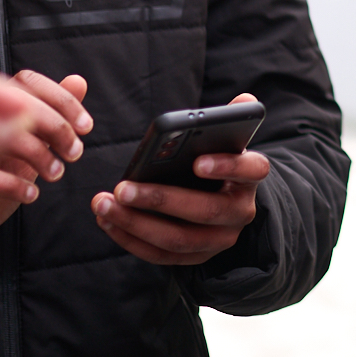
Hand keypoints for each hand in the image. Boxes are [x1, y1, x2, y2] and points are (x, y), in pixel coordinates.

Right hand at [0, 65, 92, 271]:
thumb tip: (78, 81)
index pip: (26, 81)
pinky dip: (12, 184)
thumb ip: (53, 112)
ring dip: (37, 154)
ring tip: (55, 174)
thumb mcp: (30, 145)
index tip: (84, 126)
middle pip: (13, 101)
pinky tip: (30, 195)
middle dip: (54, 125)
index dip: (61, 99)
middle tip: (74, 151)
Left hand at [91, 94, 266, 265]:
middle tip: (122, 188)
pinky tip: (107, 221)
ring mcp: (219, 239)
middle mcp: (240, 212)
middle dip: (160, 200)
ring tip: (104, 204)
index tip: (197, 161)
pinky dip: (131, 240)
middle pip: (205, 211)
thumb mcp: (226, 141)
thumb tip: (244, 99)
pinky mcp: (196, 257)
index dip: (227, 166)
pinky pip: (162, 256)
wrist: (223, 201)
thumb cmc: (216, 160)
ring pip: (179, 239)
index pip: (251, 170)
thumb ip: (228, 121)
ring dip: (136, 223)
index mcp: (250, 177)